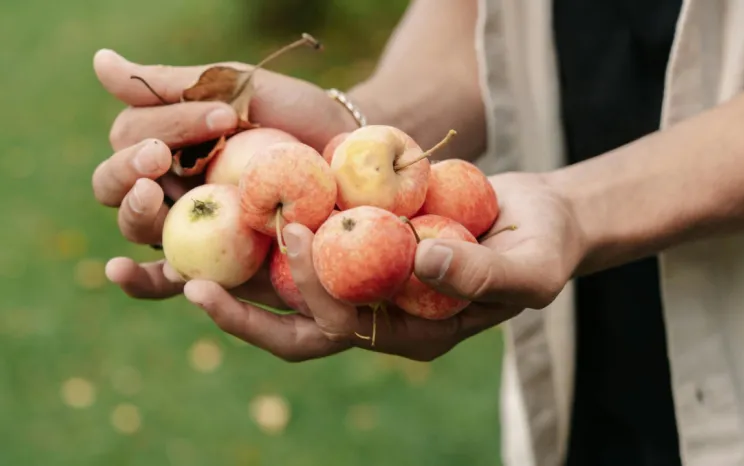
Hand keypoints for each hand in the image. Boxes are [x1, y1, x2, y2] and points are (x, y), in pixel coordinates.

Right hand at [90, 48, 357, 305]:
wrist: (349, 159)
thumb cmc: (297, 118)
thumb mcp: (243, 89)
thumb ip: (176, 85)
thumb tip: (99, 61)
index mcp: (168, 142)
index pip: (134, 135)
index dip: (168, 125)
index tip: (224, 115)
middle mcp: (168, 186)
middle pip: (115, 185)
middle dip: (129, 168)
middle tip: (161, 157)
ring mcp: (188, 229)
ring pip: (135, 228)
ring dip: (135, 213)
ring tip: (153, 196)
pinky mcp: (213, 268)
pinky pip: (163, 280)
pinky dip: (140, 279)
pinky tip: (121, 271)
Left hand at [182, 171, 585, 360]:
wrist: (540, 216)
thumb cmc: (544, 246)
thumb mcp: (531, 265)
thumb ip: (484, 274)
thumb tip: (425, 260)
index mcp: (414, 333)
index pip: (347, 329)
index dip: (312, 293)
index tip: (295, 234)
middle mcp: (381, 313)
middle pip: (301, 324)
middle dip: (246, 310)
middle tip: (192, 278)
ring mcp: (369, 281)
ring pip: (294, 289)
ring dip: (243, 275)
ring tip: (187, 250)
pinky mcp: (365, 246)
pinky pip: (314, 244)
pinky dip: (275, 232)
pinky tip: (241, 202)